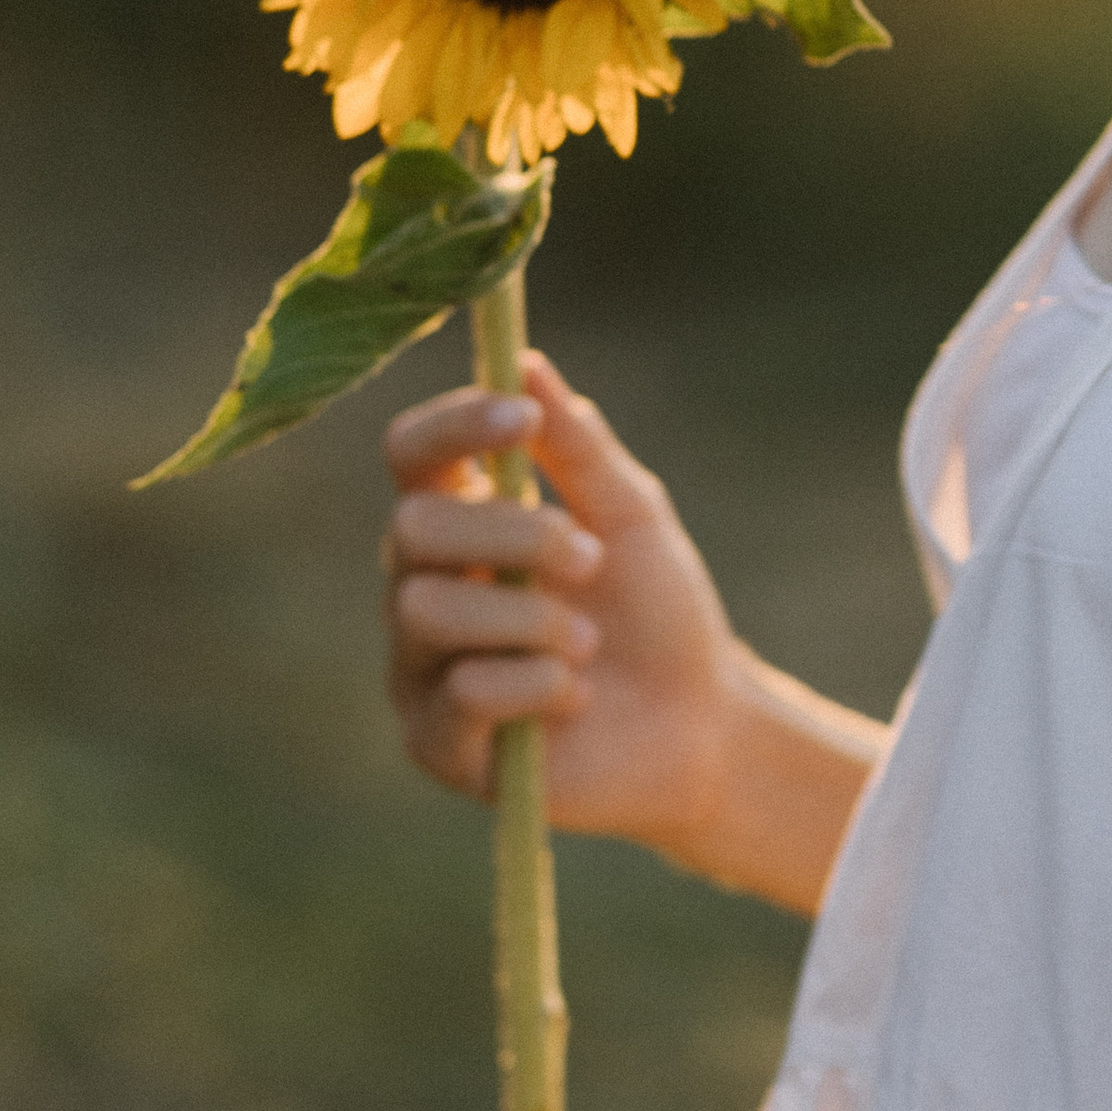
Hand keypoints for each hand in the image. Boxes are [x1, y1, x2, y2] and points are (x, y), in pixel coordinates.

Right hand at [385, 349, 744, 863]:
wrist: (700, 725)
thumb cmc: (659, 613)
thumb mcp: (633, 517)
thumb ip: (580, 449)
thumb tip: (527, 366)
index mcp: (464, 522)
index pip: (413, 453)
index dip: (453, 427)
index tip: (520, 422)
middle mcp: (422, 587)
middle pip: (411, 528)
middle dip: (512, 535)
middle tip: (590, 558)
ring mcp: (420, 668)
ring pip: (427, 611)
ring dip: (531, 618)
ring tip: (589, 643)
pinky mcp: (437, 744)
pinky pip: (462, 693)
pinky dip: (539, 686)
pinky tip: (576, 697)